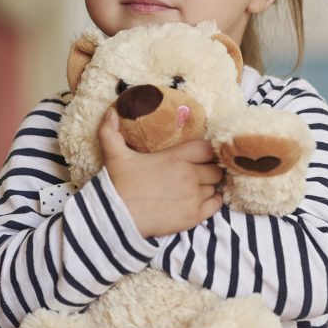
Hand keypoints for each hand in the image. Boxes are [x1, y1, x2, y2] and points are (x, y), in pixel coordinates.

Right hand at [99, 108, 223, 237]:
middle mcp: (190, 175)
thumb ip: (111, 130)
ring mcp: (193, 197)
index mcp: (176, 157)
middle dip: (209, 169)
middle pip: (215, 169)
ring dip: (208, 186)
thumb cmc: (118, 185)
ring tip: (196, 187)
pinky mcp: (194, 216)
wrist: (117, 217)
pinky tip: (202, 200)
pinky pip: (216, 205)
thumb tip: (111, 110)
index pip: (207, 148)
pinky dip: (213, 201)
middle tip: (198, 171)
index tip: (201, 154)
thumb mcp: (114, 154)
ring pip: (214, 187)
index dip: (207, 151)